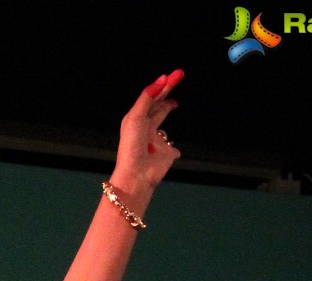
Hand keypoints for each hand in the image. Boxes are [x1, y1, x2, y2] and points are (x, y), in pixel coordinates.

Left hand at [111, 70, 183, 207]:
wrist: (137, 174)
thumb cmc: (133, 145)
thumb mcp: (136, 116)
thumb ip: (147, 97)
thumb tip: (162, 80)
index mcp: (137, 120)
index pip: (151, 98)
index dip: (161, 86)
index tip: (173, 75)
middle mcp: (146, 129)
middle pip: (158, 107)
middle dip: (166, 93)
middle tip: (179, 77)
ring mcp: (156, 142)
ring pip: (163, 125)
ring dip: (167, 113)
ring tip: (174, 104)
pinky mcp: (167, 154)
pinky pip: (171, 147)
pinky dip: (173, 146)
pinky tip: (171, 148)